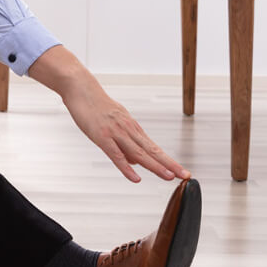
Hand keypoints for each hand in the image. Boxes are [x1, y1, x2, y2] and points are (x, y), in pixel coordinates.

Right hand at [28, 45, 189, 182]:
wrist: (81, 88)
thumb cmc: (95, 105)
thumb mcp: (115, 121)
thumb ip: (125, 142)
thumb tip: (135, 161)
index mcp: (132, 127)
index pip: (154, 148)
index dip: (168, 160)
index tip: (181, 171)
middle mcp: (128, 130)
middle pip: (152, 151)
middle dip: (169, 164)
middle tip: (185, 175)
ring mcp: (116, 133)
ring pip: (138, 153)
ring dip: (155, 166)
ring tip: (169, 177)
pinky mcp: (102, 136)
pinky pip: (116, 155)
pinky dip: (126, 168)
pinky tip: (135, 178)